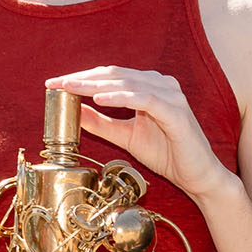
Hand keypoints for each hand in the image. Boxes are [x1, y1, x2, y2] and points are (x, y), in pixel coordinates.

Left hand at [47, 67, 233, 206]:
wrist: (197, 176)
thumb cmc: (167, 154)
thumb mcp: (125, 137)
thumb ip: (102, 123)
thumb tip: (74, 111)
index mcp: (149, 87)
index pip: (110, 76)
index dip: (81, 78)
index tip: (55, 84)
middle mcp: (161, 84)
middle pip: (115, 75)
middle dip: (82, 78)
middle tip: (56, 83)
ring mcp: (171, 96)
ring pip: (127, 84)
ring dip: (96, 85)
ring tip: (72, 88)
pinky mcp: (176, 112)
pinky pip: (145, 100)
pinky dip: (120, 98)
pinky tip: (99, 99)